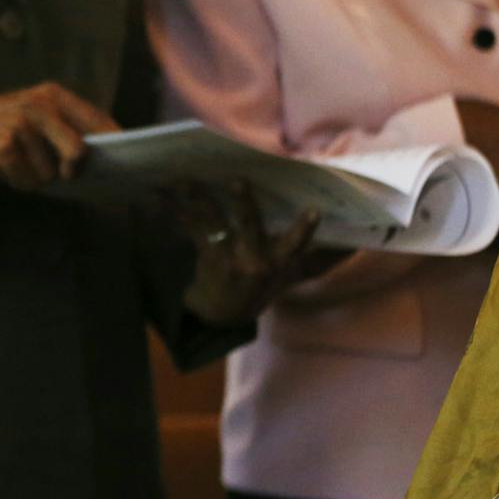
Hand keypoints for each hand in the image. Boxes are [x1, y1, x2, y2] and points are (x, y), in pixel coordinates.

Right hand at [0, 83, 119, 190]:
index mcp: (51, 95)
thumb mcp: (33, 114)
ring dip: (35, 177)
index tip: (129, 159)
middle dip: (69, 170)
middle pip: (78, 151)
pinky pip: (26, 180)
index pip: (96, 119)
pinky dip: (17, 181)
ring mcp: (20, 124)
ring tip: (17, 162)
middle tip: (59, 172)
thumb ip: (65, 127)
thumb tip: (101, 156)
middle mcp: (38, 105)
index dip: (114, 141)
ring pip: (49, 173)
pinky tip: (3, 167)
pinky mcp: (4, 145)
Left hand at [168, 181, 321, 324]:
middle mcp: (256, 261)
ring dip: (200, 199)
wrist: (223, 318)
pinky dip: (181, 214)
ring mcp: (230, 261)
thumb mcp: (281, 274)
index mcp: (279, 262)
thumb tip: (334, 236)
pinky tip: (164, 199)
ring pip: (216, 224)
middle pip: (251, 225)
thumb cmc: (255, 286)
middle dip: (244, 202)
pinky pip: (194, 232)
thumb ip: (296, 251)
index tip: (314, 211)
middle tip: (238, 180)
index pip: (296, 244)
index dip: (305, 229)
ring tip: (185, 181)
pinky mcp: (209, 260)